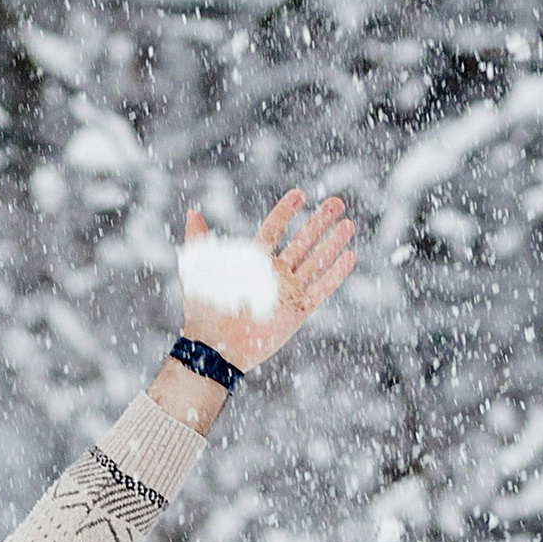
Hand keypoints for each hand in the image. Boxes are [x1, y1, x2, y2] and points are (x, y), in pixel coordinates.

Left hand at [178, 189, 357, 371]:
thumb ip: (199, 240)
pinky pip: (322, 288)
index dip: (286, 212)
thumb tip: (192, 212)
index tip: (300, 194)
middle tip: (336, 203)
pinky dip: (336, 273)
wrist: (216, 348)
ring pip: (316, 261)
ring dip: (333, 243)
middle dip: (319, 222)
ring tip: (348, 224)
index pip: (274, 230)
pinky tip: (350, 256)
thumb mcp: (199, 270)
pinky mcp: (298, 311)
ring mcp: (288, 292)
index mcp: (253, 263)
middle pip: (303, 242)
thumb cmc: (205, 312)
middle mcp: (274, 275)